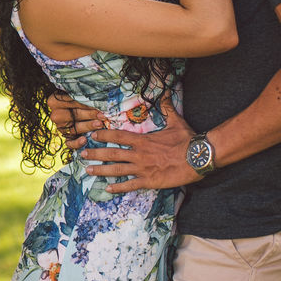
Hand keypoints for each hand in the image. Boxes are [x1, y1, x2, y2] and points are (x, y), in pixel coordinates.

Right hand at [47, 91, 103, 150]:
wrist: (70, 109)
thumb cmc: (76, 100)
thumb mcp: (76, 95)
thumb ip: (82, 96)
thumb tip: (98, 96)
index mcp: (54, 101)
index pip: (72, 101)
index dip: (86, 102)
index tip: (99, 103)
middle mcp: (56, 115)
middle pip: (75, 114)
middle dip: (90, 114)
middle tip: (102, 115)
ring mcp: (60, 127)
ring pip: (75, 128)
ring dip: (88, 126)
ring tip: (100, 124)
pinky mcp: (65, 137)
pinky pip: (69, 143)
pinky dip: (77, 143)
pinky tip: (84, 140)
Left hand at [80, 101, 200, 192]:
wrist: (198, 157)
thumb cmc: (187, 139)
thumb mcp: (175, 121)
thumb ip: (167, 107)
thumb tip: (165, 91)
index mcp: (143, 140)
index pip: (117, 136)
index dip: (103, 135)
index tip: (92, 135)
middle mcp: (139, 154)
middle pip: (112, 153)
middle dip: (95, 153)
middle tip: (82, 154)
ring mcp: (143, 169)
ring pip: (117, 170)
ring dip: (101, 170)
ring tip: (88, 170)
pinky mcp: (150, 181)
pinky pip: (130, 185)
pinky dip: (118, 187)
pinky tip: (108, 188)